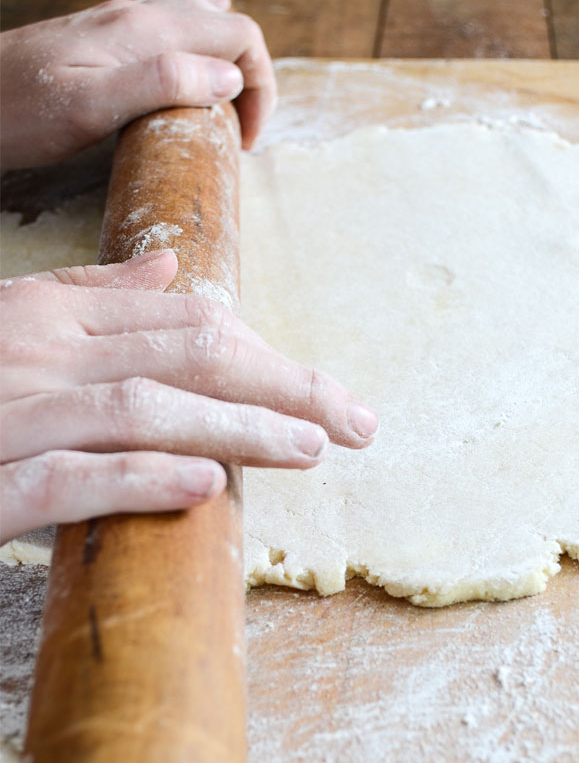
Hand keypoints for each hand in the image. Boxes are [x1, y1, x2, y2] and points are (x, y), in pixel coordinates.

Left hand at [0, 0, 276, 170]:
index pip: (239, 36)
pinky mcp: (106, 39)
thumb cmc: (18, 114)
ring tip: (217, 112)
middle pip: (227, 26)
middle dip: (251, 78)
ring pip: (200, 23)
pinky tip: (179, 92)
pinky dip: (197, 59)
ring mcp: (121, 23)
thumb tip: (230, 78)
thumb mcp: (91, 108)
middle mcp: (138, 17)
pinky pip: (172, 34)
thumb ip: (161, 83)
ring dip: (226, 63)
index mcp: (145, 31)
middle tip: (237, 134)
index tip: (246, 141)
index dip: (261, 86)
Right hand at [0, 250, 377, 542]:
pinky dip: (140, 478)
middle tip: (360, 420)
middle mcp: (39, 356)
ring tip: (313, 447)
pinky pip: (72, 477)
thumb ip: (89, 297)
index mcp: (49, 316)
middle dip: (284, 385)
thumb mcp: (12, 323)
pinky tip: (206, 488)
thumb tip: (172, 273)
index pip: (185, 324)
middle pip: (188, 355)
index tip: (326, 390)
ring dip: (238, 428)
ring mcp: (13, 417)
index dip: (266, 355)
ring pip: (146, 409)